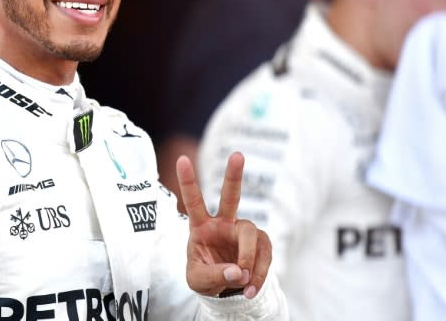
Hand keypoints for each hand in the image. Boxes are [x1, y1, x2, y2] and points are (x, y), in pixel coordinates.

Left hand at [176, 151, 270, 298]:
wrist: (227, 289)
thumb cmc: (205, 277)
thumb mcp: (198, 281)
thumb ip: (214, 276)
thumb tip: (237, 272)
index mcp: (201, 227)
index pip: (194, 201)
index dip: (188, 181)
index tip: (181, 159)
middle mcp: (223, 223)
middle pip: (230, 196)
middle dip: (233, 176)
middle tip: (237, 155)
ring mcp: (243, 232)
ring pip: (250, 233)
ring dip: (248, 259)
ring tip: (243, 282)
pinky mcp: (261, 243)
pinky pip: (264, 254)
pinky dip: (259, 274)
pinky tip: (250, 288)